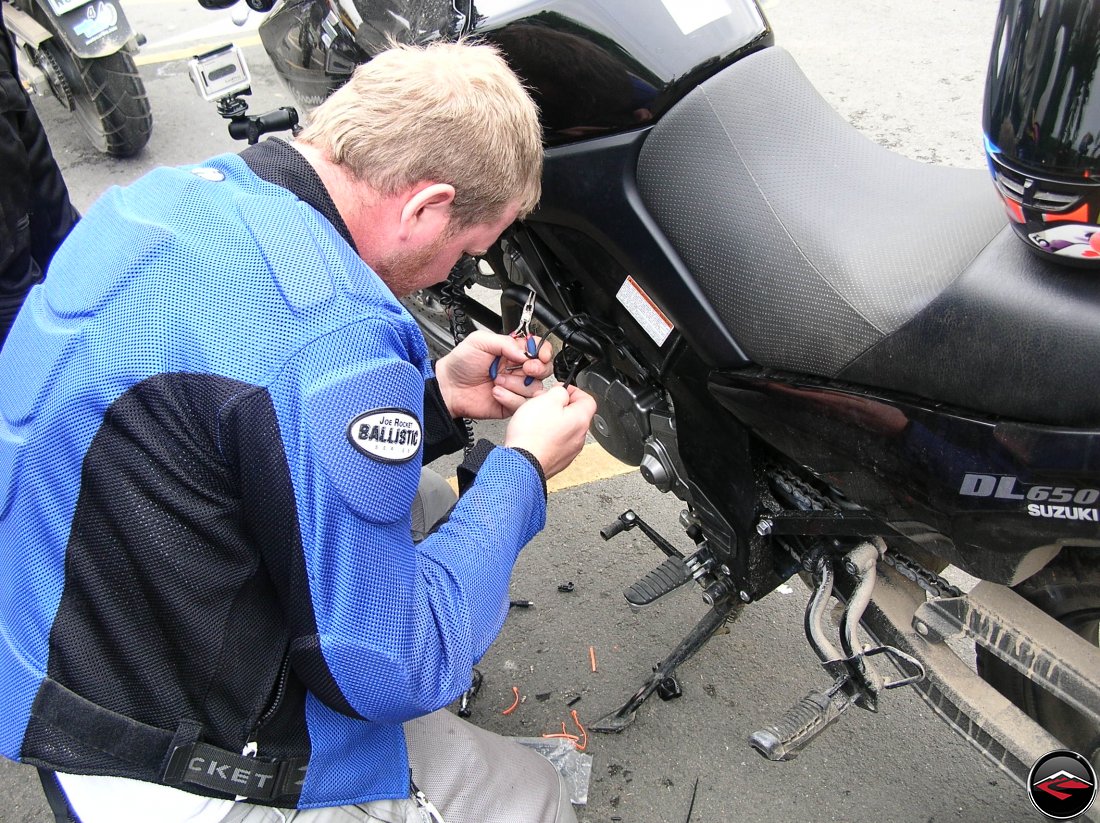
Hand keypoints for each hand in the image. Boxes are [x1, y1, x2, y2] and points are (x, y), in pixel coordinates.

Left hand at [435, 329, 553, 419]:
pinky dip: (510, 398)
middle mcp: (517, 369)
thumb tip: (526, 352)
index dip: (543, 351)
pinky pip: (523, 404)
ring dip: (517, 384)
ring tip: (498, 381)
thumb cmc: (460, 364)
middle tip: (525, 368)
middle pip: (544, 369)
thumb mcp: (480, 341)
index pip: (538, 349)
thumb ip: (506, 342)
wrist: (448, 388)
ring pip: (536, 388)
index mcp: (513, 351)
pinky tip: (496, 392)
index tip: (538, 354)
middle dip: (537, 369)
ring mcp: (516, 388)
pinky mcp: (511, 404)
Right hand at [504, 384, 596, 478]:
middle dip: (559, 406)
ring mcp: (569, 451)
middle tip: (543, 403)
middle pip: (575, 415)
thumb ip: (560, 392)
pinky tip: (534, 435)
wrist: (521, 464)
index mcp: (580, 420)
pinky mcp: (557, 460)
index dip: (573, 391)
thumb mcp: (546, 400)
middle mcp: (579, 437)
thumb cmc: (532, 435)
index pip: (587, 399)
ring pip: (564, 429)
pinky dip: (547, 437)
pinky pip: (555, 443)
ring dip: (552, 421)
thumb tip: (563, 393)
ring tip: (536, 420)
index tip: (560, 390)